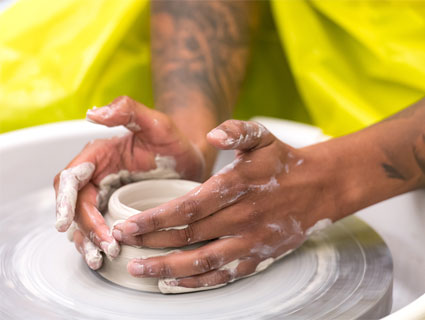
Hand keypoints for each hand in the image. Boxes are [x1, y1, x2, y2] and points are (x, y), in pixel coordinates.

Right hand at [53, 96, 205, 268]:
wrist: (190, 160)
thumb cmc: (174, 141)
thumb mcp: (156, 122)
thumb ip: (127, 110)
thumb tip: (93, 113)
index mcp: (99, 155)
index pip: (71, 178)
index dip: (64, 200)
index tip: (65, 222)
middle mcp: (97, 176)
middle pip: (76, 205)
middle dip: (85, 226)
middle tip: (105, 245)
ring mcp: (106, 195)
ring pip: (83, 221)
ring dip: (87, 241)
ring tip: (100, 258)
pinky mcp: (117, 210)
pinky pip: (99, 228)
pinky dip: (97, 243)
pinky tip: (104, 257)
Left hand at [113, 120, 340, 290]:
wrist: (319, 187)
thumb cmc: (284, 161)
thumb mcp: (263, 136)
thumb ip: (237, 131)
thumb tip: (212, 135)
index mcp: (237, 187)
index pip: (188, 207)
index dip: (155, 218)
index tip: (128, 224)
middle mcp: (242, 217)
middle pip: (188, 236)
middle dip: (151, 241)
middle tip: (121, 243)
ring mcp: (250, 241)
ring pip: (202, 261)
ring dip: (167, 268)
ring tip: (138, 269)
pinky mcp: (258, 257)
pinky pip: (223, 275)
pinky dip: (196, 282)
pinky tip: (173, 283)